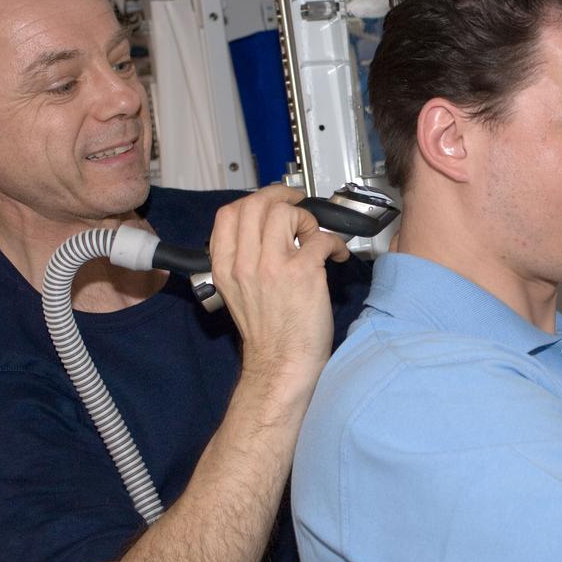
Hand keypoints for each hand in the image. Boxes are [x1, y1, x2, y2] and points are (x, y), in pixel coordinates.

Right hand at [208, 186, 349, 383]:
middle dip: (282, 197)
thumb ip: (243, 260)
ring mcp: (273, 267)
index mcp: (226, 268)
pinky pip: (320, 238)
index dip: (255, 200)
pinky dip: (334, 243)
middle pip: (256, 205)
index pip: (228, 214)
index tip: (273, 201)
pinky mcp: (303, 273)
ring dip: (306, 219)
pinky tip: (336, 256)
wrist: (282, 365)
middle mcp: (245, 264)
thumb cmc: (268, 334)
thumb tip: (264, 231)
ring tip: (313, 237)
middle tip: (298, 204)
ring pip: (285, 213)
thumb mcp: (237, 293)